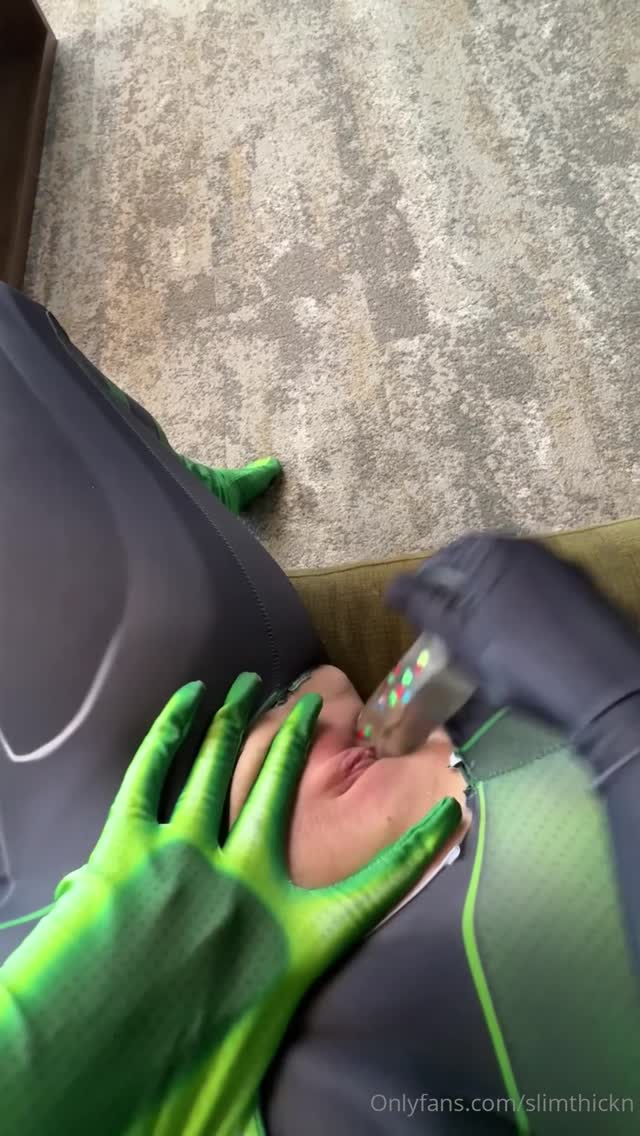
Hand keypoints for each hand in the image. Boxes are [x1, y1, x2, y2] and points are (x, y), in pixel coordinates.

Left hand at [0, 673, 459, 1135]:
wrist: (87, 1082)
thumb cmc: (181, 1084)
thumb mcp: (263, 1073)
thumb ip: (302, 1060)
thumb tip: (347, 1076)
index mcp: (293, 938)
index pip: (382, 884)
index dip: (422, 845)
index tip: (453, 807)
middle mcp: (248, 883)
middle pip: (286, 786)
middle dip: (301, 736)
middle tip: (312, 700)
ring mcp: (186, 857)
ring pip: (220, 763)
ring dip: (237, 715)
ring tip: (246, 681)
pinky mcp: (128, 848)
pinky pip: (152, 772)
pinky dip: (170, 729)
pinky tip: (185, 700)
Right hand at [386, 533, 639, 740]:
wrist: (602, 686)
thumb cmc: (517, 658)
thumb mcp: (459, 636)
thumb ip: (422, 606)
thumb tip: (390, 586)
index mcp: (492, 550)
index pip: (442, 560)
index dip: (425, 593)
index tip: (420, 624)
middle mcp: (528, 548)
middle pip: (478, 571)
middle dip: (460, 601)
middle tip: (449, 638)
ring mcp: (562, 569)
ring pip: (510, 586)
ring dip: (491, 611)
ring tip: (485, 647)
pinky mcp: (585, 594)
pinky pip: (540, 599)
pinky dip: (523, 618)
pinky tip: (525, 649)